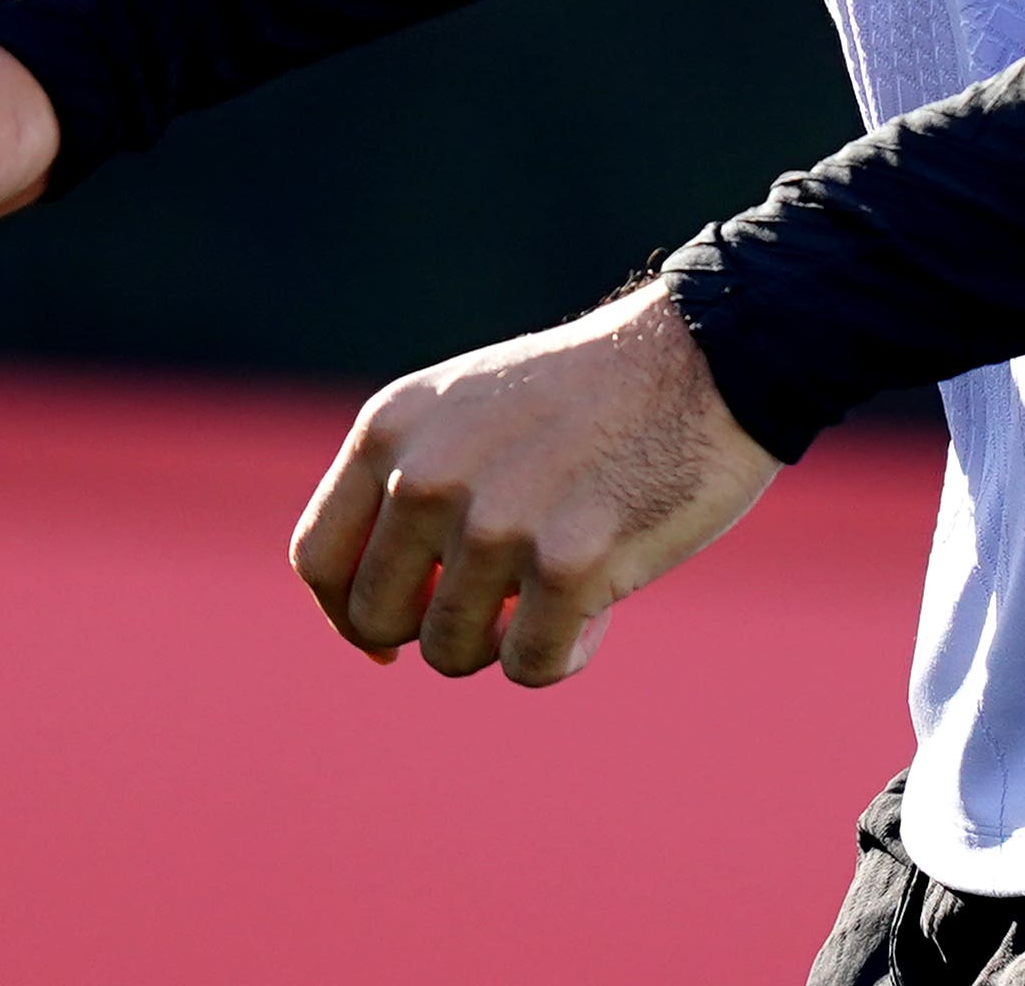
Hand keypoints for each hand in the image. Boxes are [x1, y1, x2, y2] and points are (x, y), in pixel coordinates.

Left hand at [286, 285, 778, 686]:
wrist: (708, 357)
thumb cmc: (591, 398)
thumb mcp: (467, 413)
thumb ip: (409, 490)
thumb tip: (373, 623)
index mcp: (392, 428)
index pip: (317, 559)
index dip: (346, 616)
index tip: (388, 640)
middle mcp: (427, 473)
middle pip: (379, 620)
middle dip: (436, 630)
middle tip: (500, 606)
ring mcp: (495, 519)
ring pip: (452, 653)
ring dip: (506, 641)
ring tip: (560, 589)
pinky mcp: (569, 562)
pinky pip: (531, 667)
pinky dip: (566, 653)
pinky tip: (602, 606)